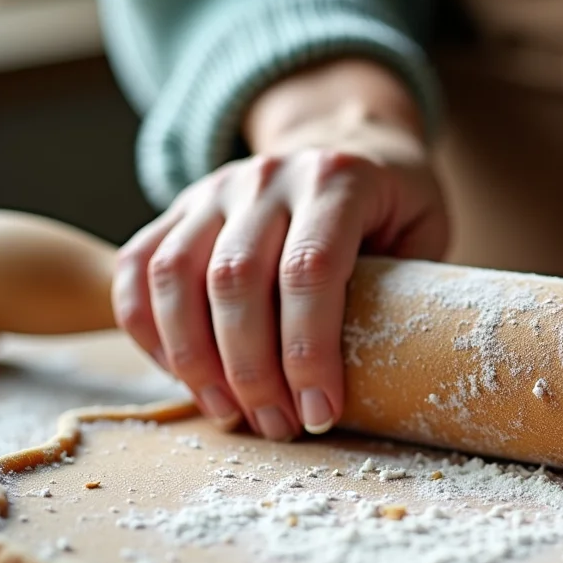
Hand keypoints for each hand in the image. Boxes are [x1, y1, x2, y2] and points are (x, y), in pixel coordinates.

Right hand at [112, 60, 447, 439]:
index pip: (310, 269)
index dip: (309, 352)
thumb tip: (385, 381)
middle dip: (251, 371)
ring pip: (175, 275)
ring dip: (195, 360)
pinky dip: (147, 330)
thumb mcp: (424, 231)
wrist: (345, 136)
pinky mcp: (179, 205)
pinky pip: (138, 267)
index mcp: (339, 178)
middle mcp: (269, 176)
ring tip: (230, 414)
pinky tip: (181, 377)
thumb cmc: (393, 206)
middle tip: (277, 426)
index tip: (321, 413)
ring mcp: (216, 187)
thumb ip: (406, 290)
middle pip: (236, 279)